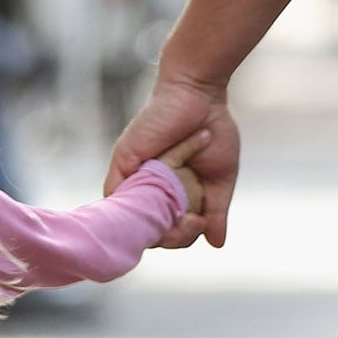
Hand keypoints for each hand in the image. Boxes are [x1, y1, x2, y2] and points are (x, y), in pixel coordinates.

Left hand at [107, 73, 240, 248]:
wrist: (200, 92)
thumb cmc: (214, 128)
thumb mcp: (221, 178)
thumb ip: (217, 211)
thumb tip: (217, 244)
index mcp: (172, 193)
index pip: (170, 230)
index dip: (184, 236)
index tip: (201, 222)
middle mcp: (150, 187)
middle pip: (151, 230)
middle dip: (174, 236)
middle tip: (194, 221)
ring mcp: (135, 177)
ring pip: (134, 220)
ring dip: (157, 227)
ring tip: (182, 217)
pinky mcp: (124, 162)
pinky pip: (116, 197)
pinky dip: (133, 210)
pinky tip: (156, 212)